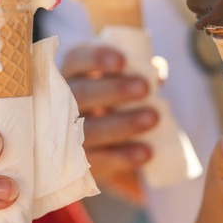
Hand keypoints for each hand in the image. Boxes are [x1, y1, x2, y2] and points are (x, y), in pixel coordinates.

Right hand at [62, 44, 157, 202]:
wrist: (110, 147)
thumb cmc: (116, 102)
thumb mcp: (125, 82)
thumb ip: (141, 73)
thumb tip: (157, 73)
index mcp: (74, 74)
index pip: (77, 59)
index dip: (96, 59)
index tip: (122, 61)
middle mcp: (64, 103)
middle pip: (82, 93)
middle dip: (114, 90)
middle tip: (144, 87)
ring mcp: (70, 136)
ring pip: (90, 129)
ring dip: (123, 124)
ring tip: (153, 118)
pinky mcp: (82, 164)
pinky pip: (100, 160)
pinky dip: (123, 156)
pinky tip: (146, 152)